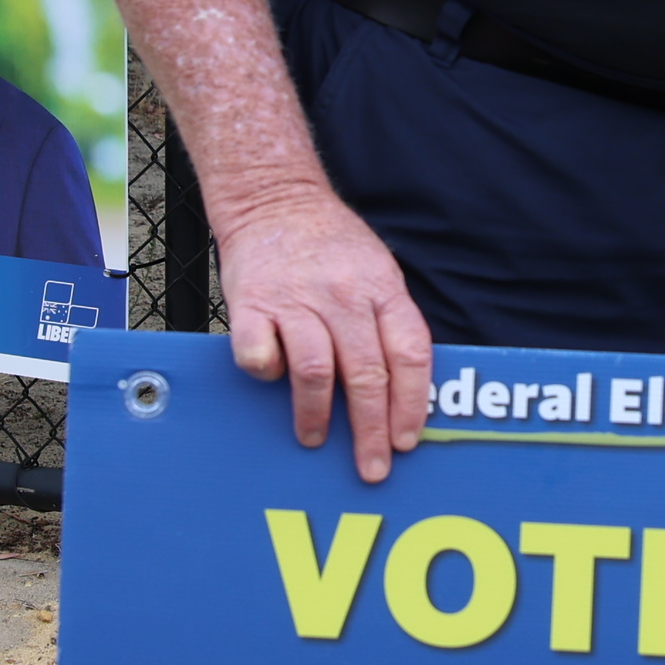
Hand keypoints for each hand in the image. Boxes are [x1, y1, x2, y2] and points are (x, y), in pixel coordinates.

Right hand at [212, 179, 434, 482]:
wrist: (274, 197)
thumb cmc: (331, 244)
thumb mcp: (377, 271)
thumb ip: (388, 323)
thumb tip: (405, 393)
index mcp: (382, 289)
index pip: (410, 355)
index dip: (412, 404)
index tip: (407, 441)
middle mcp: (344, 295)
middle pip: (367, 374)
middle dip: (371, 431)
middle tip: (371, 467)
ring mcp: (296, 298)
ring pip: (315, 371)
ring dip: (316, 415)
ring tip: (315, 438)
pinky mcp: (252, 303)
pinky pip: (260, 354)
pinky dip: (267, 374)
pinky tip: (271, 380)